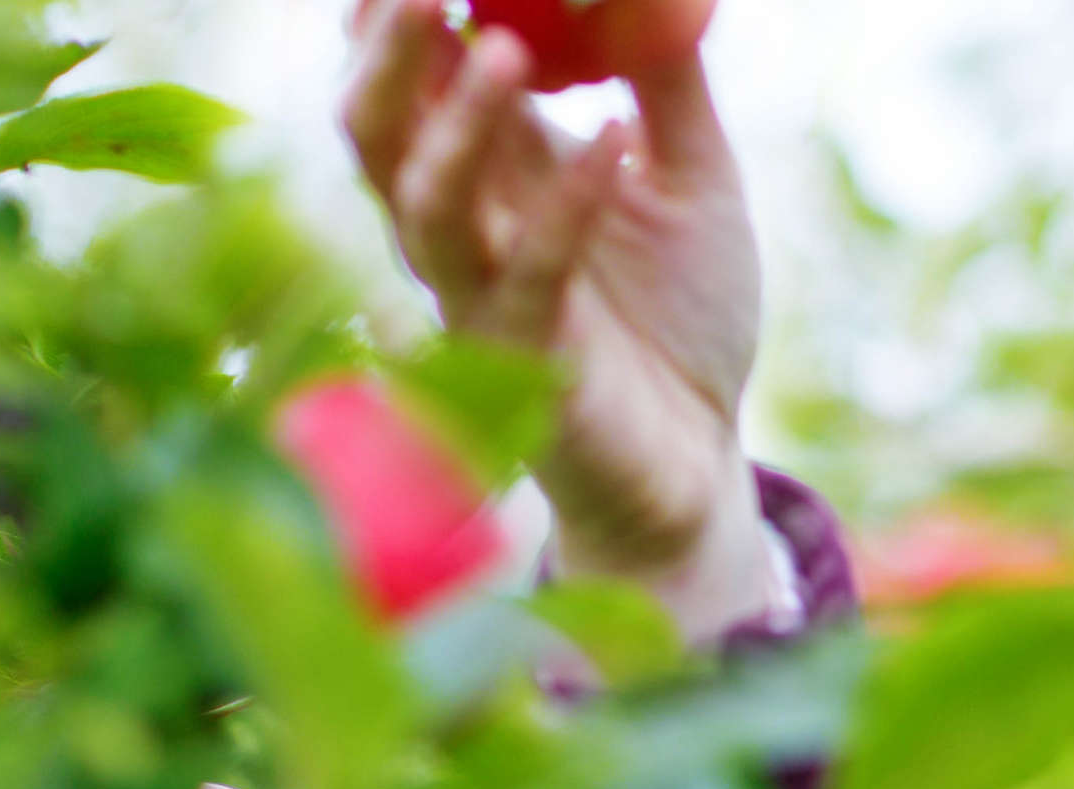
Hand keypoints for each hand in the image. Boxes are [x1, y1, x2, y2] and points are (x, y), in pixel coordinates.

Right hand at [338, 0, 776, 626]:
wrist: (698, 460)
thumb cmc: (680, 318)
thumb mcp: (688, 178)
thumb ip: (664, 81)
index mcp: (480, 169)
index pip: (407, 75)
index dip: (395, 20)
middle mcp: (458, 227)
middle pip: (376, 127)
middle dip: (389, 51)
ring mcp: (479, 297)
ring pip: (424, 202)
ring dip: (458, 121)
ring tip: (508, 49)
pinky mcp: (525, 362)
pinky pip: (531, 274)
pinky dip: (571, 203)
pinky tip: (616, 140)